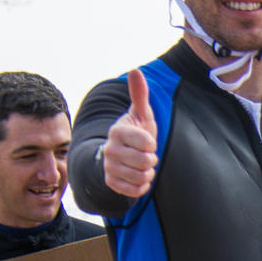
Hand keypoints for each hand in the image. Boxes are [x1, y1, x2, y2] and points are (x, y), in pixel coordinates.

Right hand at [104, 69, 158, 197]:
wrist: (123, 156)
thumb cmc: (137, 133)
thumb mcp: (141, 114)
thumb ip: (139, 95)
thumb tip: (135, 70)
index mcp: (117, 131)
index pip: (146, 142)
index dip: (152, 144)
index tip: (147, 141)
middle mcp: (110, 149)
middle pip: (145, 161)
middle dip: (151, 159)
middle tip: (146, 155)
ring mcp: (109, 167)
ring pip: (141, 177)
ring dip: (147, 173)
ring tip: (142, 165)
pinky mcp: (111, 183)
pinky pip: (136, 190)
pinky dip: (142, 186)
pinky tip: (138, 176)